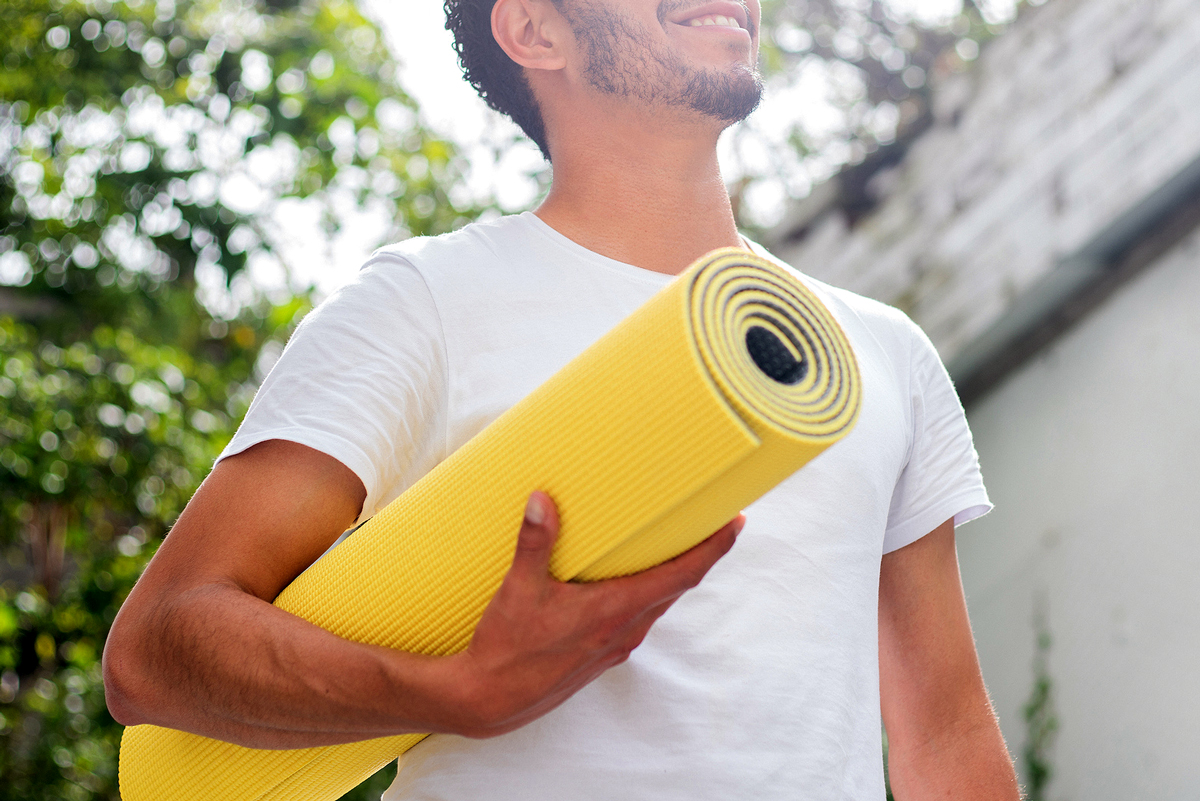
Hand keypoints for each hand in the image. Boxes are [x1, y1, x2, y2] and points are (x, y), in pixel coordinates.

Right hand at [448, 491, 743, 737]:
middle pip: (676, 587)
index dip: (713, 548)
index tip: (735, 523)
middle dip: (696, 554)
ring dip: (669, 576)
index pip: (682, 575)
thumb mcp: (518, 589)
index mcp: (615, 611)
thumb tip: (542, 501)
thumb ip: (535, 542)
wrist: (487, 702)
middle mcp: (624, 631)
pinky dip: (644, 594)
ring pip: (656, 604)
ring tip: (671, 545)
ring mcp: (615, 646)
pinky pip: (636, 618)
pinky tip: (625, 582)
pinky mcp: (600, 655)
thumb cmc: (506, 650)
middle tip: (708, 521)